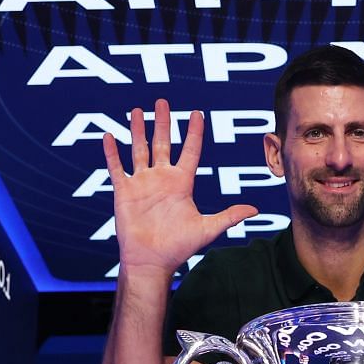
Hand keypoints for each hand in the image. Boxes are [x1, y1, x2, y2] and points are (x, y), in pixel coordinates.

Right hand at [104, 100, 256, 277]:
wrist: (152, 261)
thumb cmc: (179, 247)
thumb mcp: (207, 228)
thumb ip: (229, 216)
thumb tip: (255, 210)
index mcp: (181, 183)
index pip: (190, 151)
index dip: (193, 133)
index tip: (197, 114)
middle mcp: (161, 179)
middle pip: (162, 143)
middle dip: (162, 123)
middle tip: (163, 102)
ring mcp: (142, 183)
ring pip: (139, 150)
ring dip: (137, 130)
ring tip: (136, 111)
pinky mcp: (124, 192)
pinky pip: (117, 168)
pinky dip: (112, 153)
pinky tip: (109, 137)